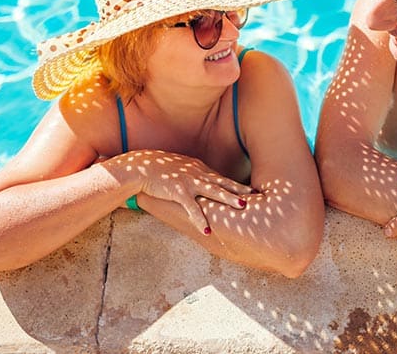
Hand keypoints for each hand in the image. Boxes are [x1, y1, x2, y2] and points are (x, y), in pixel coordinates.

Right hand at [100, 150, 251, 233]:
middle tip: (255, 195)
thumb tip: (205, 183)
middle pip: (223, 182)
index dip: (237, 185)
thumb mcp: (181, 169)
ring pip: (213, 191)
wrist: (141, 167)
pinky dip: (199, 219)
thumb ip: (194, 175)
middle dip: (240, 189)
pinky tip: (206, 230)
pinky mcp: (177, 192)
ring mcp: (189, 182)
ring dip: (229, 198)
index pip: (222, 178)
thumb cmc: (159, 169)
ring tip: (242, 206)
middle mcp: (197, 174)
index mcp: (199, 169)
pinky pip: (191, 207)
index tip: (252, 191)